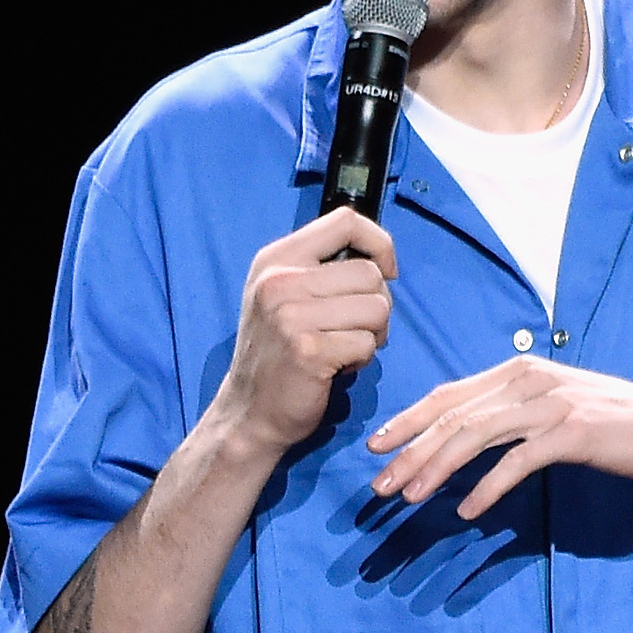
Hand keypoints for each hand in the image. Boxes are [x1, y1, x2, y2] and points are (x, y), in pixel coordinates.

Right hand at [216, 208, 398, 451]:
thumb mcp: (281, 297)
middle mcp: (280, 281)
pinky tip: (337, 367)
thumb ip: (320, 270)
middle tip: (355, 329)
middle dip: (377, 305)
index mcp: (276, 259)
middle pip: (370, 273)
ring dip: (372, 334)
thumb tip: (380, 258)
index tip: (384, 270)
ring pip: (377, 308)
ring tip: (345, 347)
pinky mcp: (309, 350)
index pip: (345, 221)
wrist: (247, 412)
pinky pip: (367, 344)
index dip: (379, 243)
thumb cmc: (276, 354)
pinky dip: (362, 359)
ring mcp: (291, 316)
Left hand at [367, 357, 632, 517]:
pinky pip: (516, 463)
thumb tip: (463, 437)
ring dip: (436, 470)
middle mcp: (528, 380)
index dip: (407, 420)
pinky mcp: (571, 433)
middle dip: (410, 451)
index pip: (447, 394)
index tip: (376, 447)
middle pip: (453, 416)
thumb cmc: (614, 421)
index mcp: (518, 371)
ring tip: (411, 498)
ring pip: (474, 436)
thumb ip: (510, 413)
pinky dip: (488, 488)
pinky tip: (469, 511)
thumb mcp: (554, 405)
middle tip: (380, 485)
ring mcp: (550, 405)